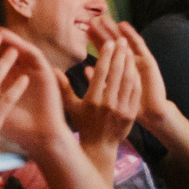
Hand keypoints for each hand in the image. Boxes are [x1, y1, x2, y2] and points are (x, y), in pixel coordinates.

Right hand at [61, 21, 142, 164]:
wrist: (100, 147)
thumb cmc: (83, 125)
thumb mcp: (71, 107)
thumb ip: (63, 88)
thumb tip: (52, 70)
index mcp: (93, 100)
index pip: (101, 73)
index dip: (106, 56)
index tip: (109, 43)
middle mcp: (108, 104)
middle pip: (116, 73)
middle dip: (119, 54)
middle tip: (121, 40)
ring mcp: (121, 109)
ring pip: (128, 80)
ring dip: (129, 63)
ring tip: (128, 50)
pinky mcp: (131, 114)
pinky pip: (135, 91)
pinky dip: (135, 77)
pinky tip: (134, 67)